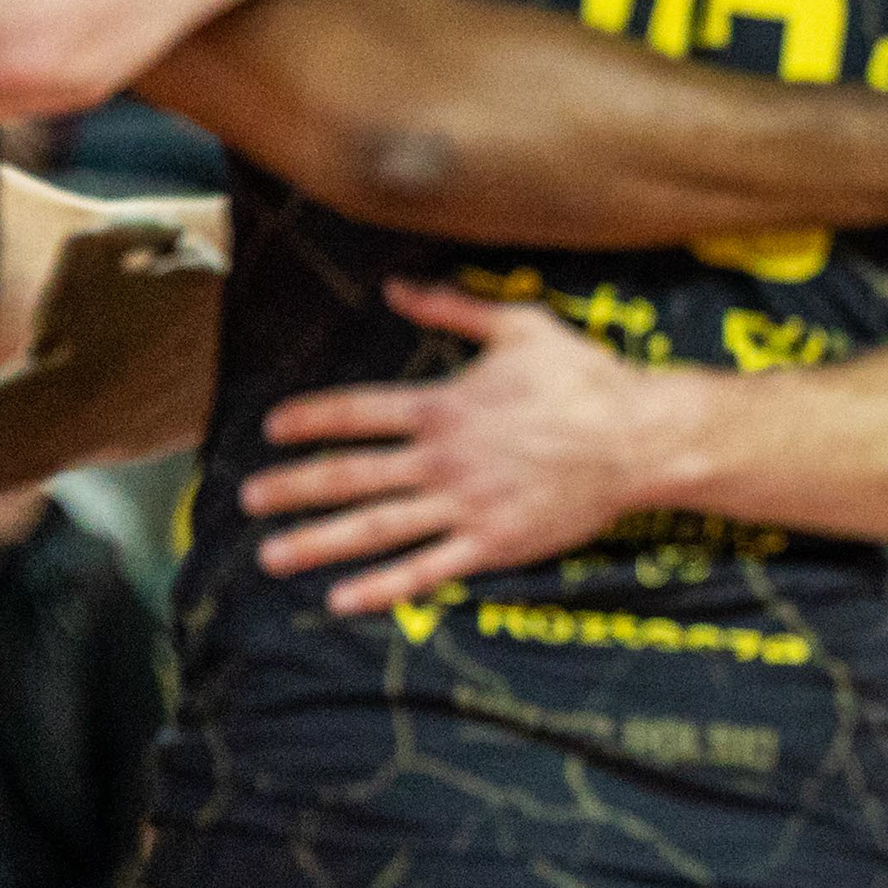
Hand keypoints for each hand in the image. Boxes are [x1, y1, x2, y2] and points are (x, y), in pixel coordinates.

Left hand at [242, 279, 666, 613]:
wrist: (640, 438)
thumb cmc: (586, 378)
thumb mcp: (521, 325)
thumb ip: (452, 309)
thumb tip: (395, 288)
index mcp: (445, 405)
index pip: (358, 412)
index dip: (310, 419)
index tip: (270, 429)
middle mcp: (444, 458)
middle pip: (351, 475)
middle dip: (293, 487)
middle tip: (247, 501)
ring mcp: (466, 505)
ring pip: (376, 527)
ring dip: (318, 542)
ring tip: (271, 557)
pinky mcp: (494, 543)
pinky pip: (427, 568)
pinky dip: (382, 586)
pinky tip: (341, 598)